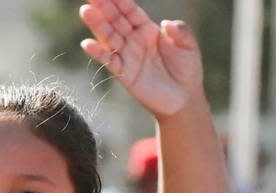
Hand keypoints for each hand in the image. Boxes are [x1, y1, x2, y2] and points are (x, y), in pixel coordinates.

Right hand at [79, 0, 203, 118]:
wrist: (184, 99)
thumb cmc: (187, 70)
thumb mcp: (189, 46)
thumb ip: (181, 32)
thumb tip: (166, 24)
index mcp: (148, 29)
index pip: (130, 11)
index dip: (119, 0)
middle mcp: (134, 40)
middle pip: (116, 20)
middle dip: (104, 7)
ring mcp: (128, 56)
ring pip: (109, 37)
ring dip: (98, 25)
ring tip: (86, 11)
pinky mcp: (125, 74)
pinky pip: (109, 61)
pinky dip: (98, 53)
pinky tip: (88, 44)